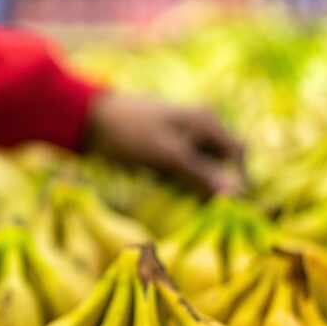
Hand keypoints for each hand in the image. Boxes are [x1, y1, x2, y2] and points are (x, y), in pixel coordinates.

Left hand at [85, 92, 243, 193]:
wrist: (88, 118)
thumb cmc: (130, 133)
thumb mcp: (168, 156)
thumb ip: (201, 174)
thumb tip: (237, 195)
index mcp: (207, 121)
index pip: (238, 154)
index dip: (237, 179)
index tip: (227, 207)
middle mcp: (199, 125)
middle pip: (219, 161)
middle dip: (210, 184)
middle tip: (195, 205)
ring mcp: (181, 133)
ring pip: (198, 166)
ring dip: (190, 183)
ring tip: (173, 195)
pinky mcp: (164, 143)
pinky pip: (179, 165)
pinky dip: (174, 178)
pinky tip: (158, 185)